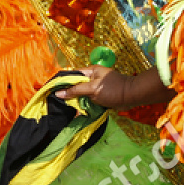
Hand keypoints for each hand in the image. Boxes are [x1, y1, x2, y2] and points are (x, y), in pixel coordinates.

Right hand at [55, 66, 171, 110]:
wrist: (131, 97)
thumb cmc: (113, 89)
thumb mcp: (93, 89)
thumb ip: (76, 90)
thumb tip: (59, 93)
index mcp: (90, 71)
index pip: (72, 75)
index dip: (62, 83)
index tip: (52, 91)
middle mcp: (92, 78)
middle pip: (75, 85)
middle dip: (68, 94)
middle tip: (57, 103)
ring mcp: (96, 88)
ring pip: (81, 94)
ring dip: (75, 102)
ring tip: (65, 109)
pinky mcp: (100, 96)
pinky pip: (88, 100)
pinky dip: (83, 106)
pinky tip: (77, 112)